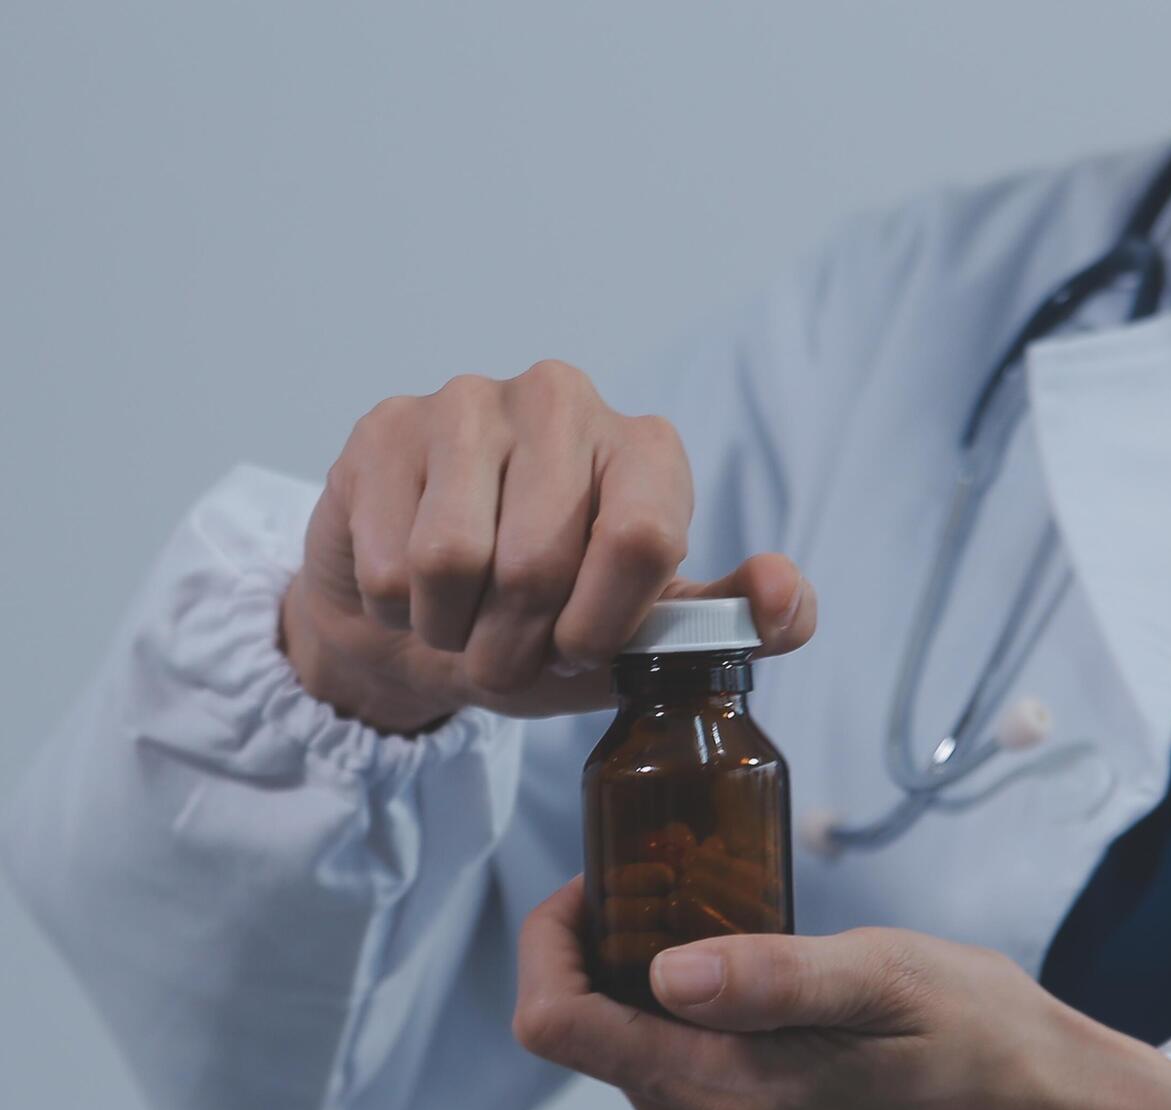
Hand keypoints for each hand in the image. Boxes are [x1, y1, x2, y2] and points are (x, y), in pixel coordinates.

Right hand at [280, 362, 817, 732]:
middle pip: (539, 561)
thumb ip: (733, 624)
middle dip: (517, 644)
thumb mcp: (649, 640)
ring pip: (452, 560)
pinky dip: (398, 611)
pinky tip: (411, 591)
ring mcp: (467, 403)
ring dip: (454, 631)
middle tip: (510, 648)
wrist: (423, 619)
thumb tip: (784, 592)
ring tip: (462, 620)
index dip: (601, 621)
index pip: (641, 537)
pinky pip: (389, 563)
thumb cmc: (547, 623)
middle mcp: (562, 400)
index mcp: (645, 448)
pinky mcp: (386, 428)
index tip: (579, 646)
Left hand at [510, 881, 1170, 1109]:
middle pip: (597, 1039)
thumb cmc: (985, 1042)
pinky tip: (778, 1020)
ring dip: (672, 1004)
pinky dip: (704, 1045)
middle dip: (629, 962)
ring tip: (769, 963)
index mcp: (734, 1108)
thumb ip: (776, 979)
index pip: (559, 1026)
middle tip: (711, 900)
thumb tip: (668, 973)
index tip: (602, 883)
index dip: (554, 940)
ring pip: (640, 1064)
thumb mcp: (890, 979)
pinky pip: (681, 1097)